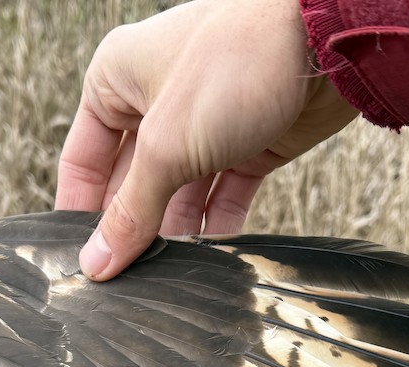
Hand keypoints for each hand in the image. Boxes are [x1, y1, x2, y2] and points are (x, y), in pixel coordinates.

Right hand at [55, 0, 357, 279]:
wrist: (327, 42)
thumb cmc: (238, 60)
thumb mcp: (168, 146)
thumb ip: (132, 210)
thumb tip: (97, 262)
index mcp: (117, 80)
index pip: (83, 160)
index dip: (81, 212)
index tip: (84, 263)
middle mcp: (157, 100)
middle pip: (132, 182)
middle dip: (133, 228)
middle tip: (128, 282)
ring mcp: (206, 124)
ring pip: (180, 194)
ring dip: (176, 234)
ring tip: (169, 279)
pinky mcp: (250, 144)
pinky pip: (224, 195)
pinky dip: (218, 226)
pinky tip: (211, 260)